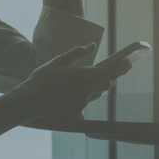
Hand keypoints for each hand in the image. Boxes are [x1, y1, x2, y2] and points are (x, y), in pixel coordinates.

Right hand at [15, 44, 129, 118]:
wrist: (30, 103)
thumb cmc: (42, 79)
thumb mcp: (58, 61)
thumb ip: (77, 53)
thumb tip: (92, 46)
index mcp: (85, 76)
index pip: (111, 72)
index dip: (121, 67)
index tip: (128, 63)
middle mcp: (87, 91)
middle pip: (107, 84)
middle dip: (112, 77)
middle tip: (118, 69)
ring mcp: (82, 103)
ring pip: (97, 93)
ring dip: (99, 86)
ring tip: (97, 80)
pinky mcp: (76, 112)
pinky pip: (85, 102)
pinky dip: (84, 96)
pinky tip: (75, 94)